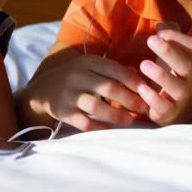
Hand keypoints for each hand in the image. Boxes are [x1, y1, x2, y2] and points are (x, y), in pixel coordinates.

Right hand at [29, 54, 148, 130]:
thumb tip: (141, 79)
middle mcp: (77, 76)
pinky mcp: (63, 112)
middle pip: (108, 88)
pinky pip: (84, 122)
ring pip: (96, 106)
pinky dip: (99, 127)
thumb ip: (116, 71)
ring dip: (116, 115)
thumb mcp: (93, 67)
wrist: (45, 88)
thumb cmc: (78, 76)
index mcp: (87, 62)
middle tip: (143, 108)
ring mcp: (68, 95)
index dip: (132, 80)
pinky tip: (110, 129)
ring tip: (130, 120)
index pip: (114, 69)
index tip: (146, 90)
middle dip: (129, 99)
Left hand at [137, 24, 191, 125]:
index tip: (159, 31)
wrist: (176, 109)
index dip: (177, 37)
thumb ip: (169, 37)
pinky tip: (141, 88)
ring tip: (144, 64)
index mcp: (191, 61)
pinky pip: (165, 107)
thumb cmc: (170, 74)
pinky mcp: (169, 112)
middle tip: (151, 40)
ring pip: (177, 87)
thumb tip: (161, 24)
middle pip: (187, 65)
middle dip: (170, 52)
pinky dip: (154, 98)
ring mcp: (180, 97)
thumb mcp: (171, 54)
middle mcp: (190, 78)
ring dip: (161, 75)